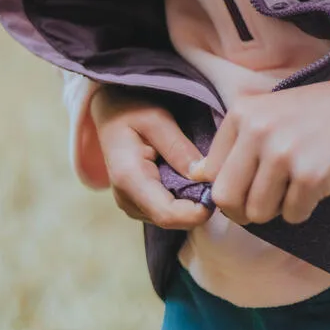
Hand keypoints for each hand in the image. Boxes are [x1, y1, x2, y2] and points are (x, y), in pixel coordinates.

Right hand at [91, 87, 210, 229]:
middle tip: (218, 181)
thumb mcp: (156, 119)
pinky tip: (191, 178)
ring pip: (170, 219)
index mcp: (128, 178)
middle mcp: (127, 199)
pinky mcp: (138, 204)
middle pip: (171, 220)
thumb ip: (178, 148)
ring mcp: (131, 205)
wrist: (109, 111)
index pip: (167, 214)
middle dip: (198, 207)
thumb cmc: (131, 108)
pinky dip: (183, 199)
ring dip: (191, 203)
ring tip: (204, 176)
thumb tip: (202, 175)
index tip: (219, 193)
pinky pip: (166, 211)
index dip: (197, 212)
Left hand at [189, 63, 329, 225]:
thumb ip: (233, 143)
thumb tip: (198, 177)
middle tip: (266, 203)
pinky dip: (303, 210)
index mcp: (241, 114)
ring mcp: (283, 153)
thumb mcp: (266, 114)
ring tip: (294, 188)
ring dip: (277, 210)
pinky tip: (316, 185)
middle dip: (244, 211)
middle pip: (227, 200)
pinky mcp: (310, 174)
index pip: (211, 174)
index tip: (248, 187)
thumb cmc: (314, 115)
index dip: (228, 190)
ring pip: (258, 213)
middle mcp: (257, 131)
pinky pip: (293, 215)